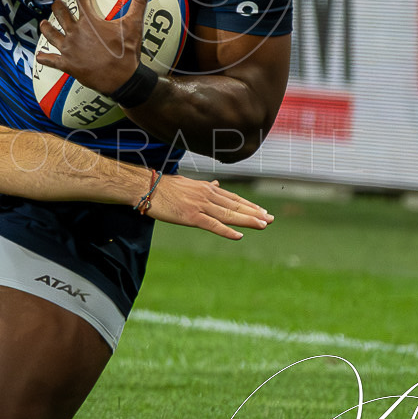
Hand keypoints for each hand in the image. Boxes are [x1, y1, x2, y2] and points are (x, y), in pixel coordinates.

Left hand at [37, 0, 147, 95]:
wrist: (121, 78)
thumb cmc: (126, 51)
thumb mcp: (134, 24)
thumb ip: (139, 2)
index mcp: (89, 21)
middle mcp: (75, 32)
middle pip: (61, 15)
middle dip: (59, 7)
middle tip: (57, 4)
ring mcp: (69, 49)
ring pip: (52, 35)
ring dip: (47, 28)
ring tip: (44, 23)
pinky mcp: (68, 64)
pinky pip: (52, 61)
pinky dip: (45, 59)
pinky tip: (39, 56)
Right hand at [145, 172, 272, 240]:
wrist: (146, 187)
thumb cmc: (163, 186)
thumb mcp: (188, 183)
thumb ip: (204, 187)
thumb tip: (216, 185)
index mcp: (206, 188)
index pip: (233, 198)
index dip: (249, 205)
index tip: (262, 211)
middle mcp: (206, 195)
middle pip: (235, 205)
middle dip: (254, 213)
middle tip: (271, 219)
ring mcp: (199, 206)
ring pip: (228, 214)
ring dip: (247, 220)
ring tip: (263, 225)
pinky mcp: (190, 217)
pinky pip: (212, 225)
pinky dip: (227, 230)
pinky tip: (239, 235)